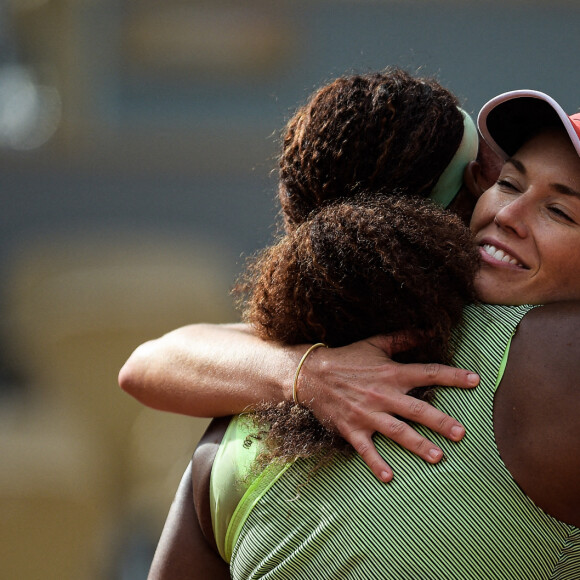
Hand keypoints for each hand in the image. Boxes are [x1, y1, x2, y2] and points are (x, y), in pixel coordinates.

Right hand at [297, 334, 478, 482]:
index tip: (475, 380)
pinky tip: (389, 477)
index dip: (453, 376)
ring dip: (418, 445)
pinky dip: (376, 463)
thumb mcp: (374, 344)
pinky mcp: (352, 429)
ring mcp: (367, 414)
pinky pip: (366, 449)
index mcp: (391, 372)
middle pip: (417, 410)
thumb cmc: (347, 358)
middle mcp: (382, 395)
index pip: (427, 373)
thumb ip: (402, 339)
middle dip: (441, 422)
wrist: (312, 374)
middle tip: (461, 433)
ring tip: (438, 457)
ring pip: (397, 432)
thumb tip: (427, 330)